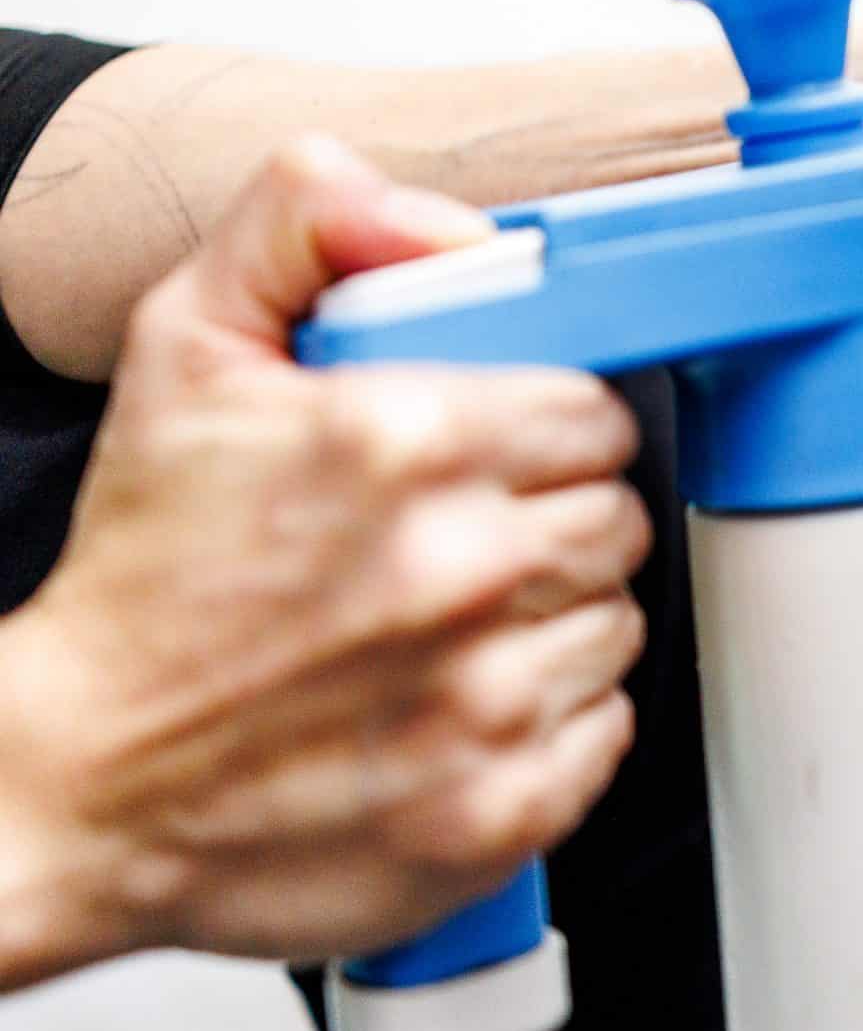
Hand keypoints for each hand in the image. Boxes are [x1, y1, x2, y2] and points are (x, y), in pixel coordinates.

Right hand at [0, 138, 648, 984]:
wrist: (75, 779)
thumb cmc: (145, 570)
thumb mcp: (189, 344)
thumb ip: (312, 225)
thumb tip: (447, 221)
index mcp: (408, 441)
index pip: (595, 409)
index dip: (547, 429)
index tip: (490, 456)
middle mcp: (460, 567)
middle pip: (617, 514)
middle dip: (552, 517)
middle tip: (461, 541)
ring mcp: (483, 699)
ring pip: (618, 619)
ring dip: (556, 618)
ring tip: (451, 625)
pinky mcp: (496, 809)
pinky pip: (606, 730)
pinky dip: (554, 722)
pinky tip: (461, 701)